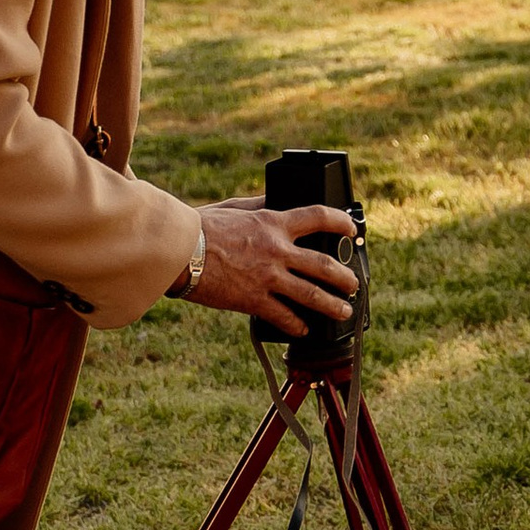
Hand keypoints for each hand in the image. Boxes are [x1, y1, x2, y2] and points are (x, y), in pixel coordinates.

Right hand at [173, 197, 358, 336]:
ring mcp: (268, 277)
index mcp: (273, 222)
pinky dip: (297, 325)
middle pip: (324, 264)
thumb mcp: (234, 207)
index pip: (318, 216)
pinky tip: (304, 330)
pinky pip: (284, 316)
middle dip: (345, 277)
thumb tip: (275, 199)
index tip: (352, 229)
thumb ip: (259, 205)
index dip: (341, 221)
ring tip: (344, 311)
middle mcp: (277, 250)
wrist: (177, 251)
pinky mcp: (254, 300)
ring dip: (332, 305)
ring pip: (312, 294)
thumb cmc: (199, 226)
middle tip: (353, 284)